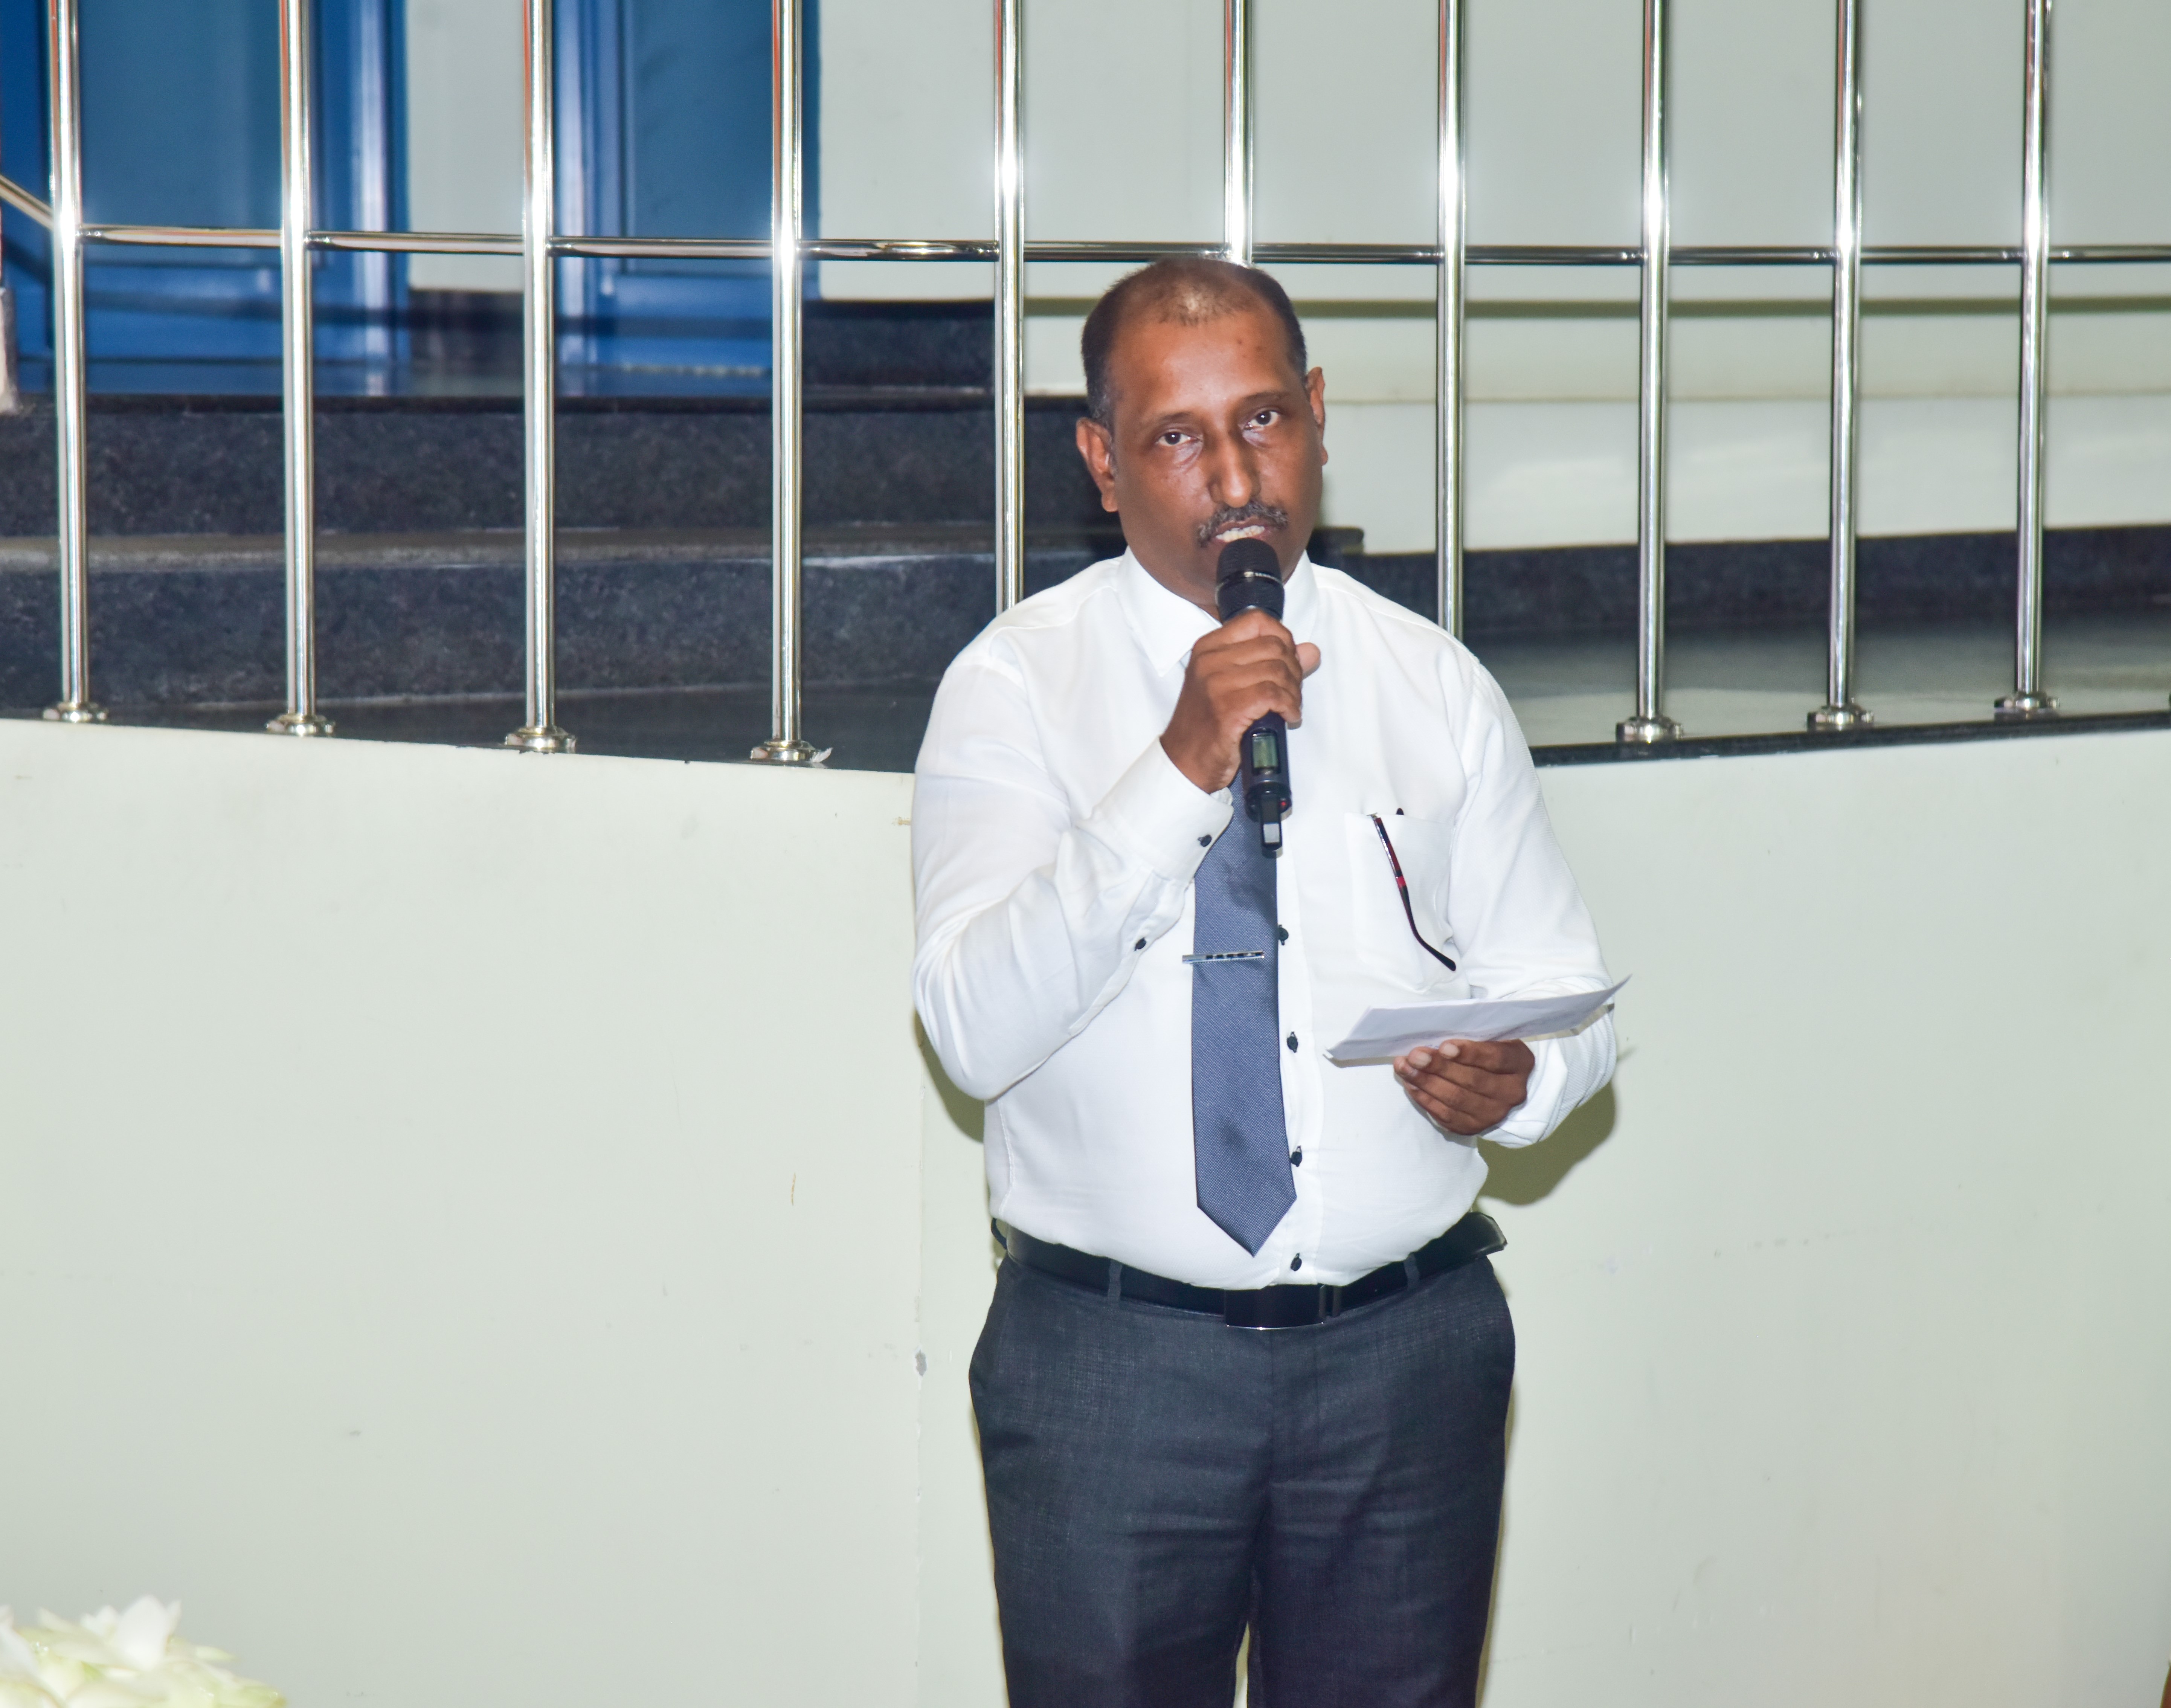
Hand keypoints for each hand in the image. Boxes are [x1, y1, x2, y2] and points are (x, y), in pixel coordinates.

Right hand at [1160, 610, 1322, 793]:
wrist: (1184, 761)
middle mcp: (1210, 661)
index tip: (1289, 659)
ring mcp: (1217, 684)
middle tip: (1292, 691)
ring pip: (1277, 671)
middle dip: (1294, 669)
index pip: (1257, 621)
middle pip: (1273, 646)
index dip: (1283, 637)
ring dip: (1294, 691)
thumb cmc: (1207, 724)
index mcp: (1208, 648)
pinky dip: (1289, 706)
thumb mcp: (1233, 684)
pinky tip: (1288, 717)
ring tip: (1290, 707)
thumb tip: (1311, 651)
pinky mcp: (1228, 709)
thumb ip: (1270, 662)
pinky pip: (1274, 695)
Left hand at [1394, 1038, 1534, 1135]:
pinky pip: (1445, 1114)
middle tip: (1414, 1056)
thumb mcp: (1490, 1038)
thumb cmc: (1489, 1053)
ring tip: (1404, 1067)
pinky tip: (1410, 1084)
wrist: (1500, 1086)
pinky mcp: (1473, 1127)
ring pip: (1456, 1099)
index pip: (1495, 1059)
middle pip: (1472, 1081)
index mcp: (1520, 1063)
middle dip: (1439, 1067)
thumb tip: (1435, 1041)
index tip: (1443, 1046)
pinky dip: (1424, 1098)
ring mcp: (1493, 1114)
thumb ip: (1471, 1037)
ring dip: (1425, 1082)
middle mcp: (1511, 1092)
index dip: (1469, 1053)